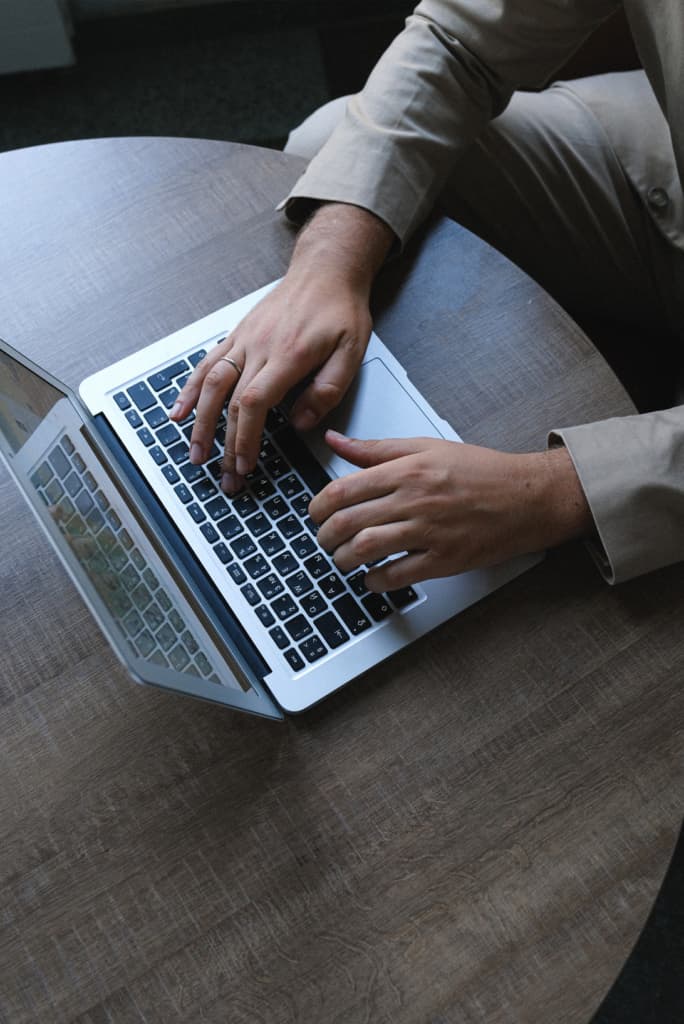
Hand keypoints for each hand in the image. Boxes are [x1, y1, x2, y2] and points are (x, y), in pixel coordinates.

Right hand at [169, 203, 393, 491]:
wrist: (325, 270)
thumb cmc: (340, 310)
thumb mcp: (352, 352)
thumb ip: (328, 389)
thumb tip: (300, 422)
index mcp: (288, 355)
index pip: (254, 403)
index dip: (244, 437)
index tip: (244, 464)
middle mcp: (258, 347)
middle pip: (229, 401)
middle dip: (223, 444)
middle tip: (223, 476)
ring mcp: (243, 340)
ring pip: (210, 384)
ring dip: (199, 422)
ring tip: (194, 453)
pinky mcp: (237, 336)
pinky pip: (207, 363)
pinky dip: (189, 389)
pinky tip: (179, 410)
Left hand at [309, 432, 592, 590]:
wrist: (527, 497)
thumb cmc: (481, 472)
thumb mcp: (426, 448)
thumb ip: (377, 449)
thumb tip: (336, 442)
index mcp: (407, 470)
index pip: (343, 489)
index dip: (318, 507)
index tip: (316, 514)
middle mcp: (415, 499)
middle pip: (349, 522)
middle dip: (326, 537)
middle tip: (324, 541)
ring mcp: (429, 531)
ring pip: (367, 549)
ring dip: (345, 559)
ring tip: (344, 560)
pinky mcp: (444, 559)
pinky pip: (398, 575)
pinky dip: (376, 581)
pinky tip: (372, 578)